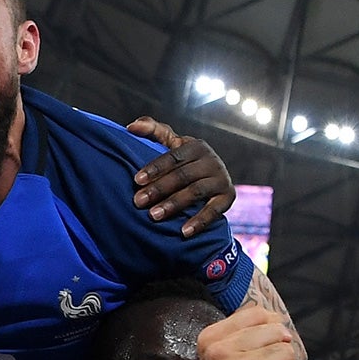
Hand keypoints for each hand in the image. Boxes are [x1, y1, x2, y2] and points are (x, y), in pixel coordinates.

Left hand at [128, 118, 234, 237]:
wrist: (214, 180)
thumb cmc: (185, 162)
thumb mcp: (173, 144)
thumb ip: (153, 131)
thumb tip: (130, 126)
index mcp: (195, 146)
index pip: (173, 157)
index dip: (155, 168)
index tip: (137, 180)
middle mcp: (211, 160)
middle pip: (182, 175)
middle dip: (159, 189)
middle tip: (139, 202)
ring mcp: (221, 179)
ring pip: (196, 192)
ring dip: (174, 204)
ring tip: (154, 216)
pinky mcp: (228, 197)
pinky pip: (214, 210)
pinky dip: (199, 221)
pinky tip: (184, 232)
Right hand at [198, 306, 303, 359]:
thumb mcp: (234, 356)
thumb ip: (251, 330)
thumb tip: (277, 318)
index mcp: (209, 339)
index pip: (258, 313)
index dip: (269, 334)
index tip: (253, 359)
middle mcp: (218, 352)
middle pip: (276, 331)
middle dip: (279, 355)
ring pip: (287, 351)